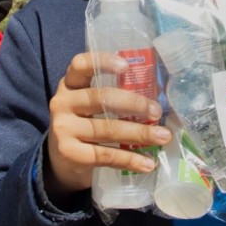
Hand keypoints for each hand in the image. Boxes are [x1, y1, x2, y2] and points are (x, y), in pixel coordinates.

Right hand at [43, 52, 170, 200]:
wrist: (62, 159)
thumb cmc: (86, 122)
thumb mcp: (90, 104)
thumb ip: (112, 95)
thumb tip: (158, 97)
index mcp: (70, 83)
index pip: (80, 65)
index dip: (103, 62)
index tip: (127, 66)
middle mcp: (62, 102)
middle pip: (101, 98)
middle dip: (134, 104)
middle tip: (157, 111)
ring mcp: (63, 128)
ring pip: (107, 129)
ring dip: (140, 133)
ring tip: (163, 137)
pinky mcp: (69, 153)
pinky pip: (105, 155)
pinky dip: (130, 159)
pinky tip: (148, 163)